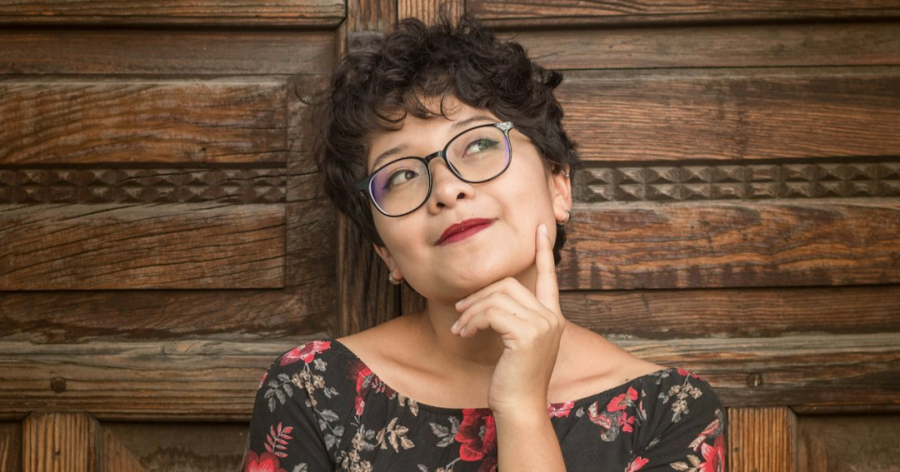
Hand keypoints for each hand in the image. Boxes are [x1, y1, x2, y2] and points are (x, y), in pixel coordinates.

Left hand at [451, 224, 563, 415]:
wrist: (518, 407)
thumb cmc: (513, 379)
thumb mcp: (515, 343)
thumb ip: (512, 319)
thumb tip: (487, 301)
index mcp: (552, 318)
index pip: (549, 277)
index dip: (544, 251)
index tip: (540, 228)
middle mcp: (551, 318)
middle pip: (509, 284)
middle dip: (479, 295)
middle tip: (459, 311)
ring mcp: (542, 325)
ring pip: (497, 296)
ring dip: (470, 310)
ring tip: (458, 328)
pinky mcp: (527, 334)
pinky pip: (491, 312)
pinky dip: (471, 320)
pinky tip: (462, 334)